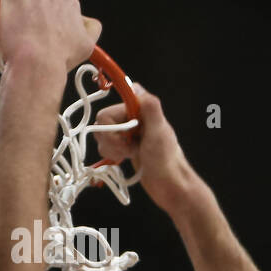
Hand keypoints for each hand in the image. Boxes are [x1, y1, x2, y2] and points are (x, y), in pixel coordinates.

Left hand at [0, 0, 100, 73]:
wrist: (36, 63)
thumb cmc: (57, 57)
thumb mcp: (87, 46)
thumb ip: (91, 28)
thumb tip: (87, 22)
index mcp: (69, 3)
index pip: (57, 2)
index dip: (48, 16)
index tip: (42, 27)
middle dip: (33, 9)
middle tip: (27, 28)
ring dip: (18, 5)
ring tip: (15, 26)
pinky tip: (2, 6)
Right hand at [93, 83, 197, 212]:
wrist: (169, 185)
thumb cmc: (166, 160)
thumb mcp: (159, 132)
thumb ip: (150, 108)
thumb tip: (136, 86)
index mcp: (140, 108)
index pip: (109, 109)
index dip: (112, 124)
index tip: (124, 134)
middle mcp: (132, 117)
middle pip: (102, 123)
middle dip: (111, 139)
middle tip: (128, 148)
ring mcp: (127, 132)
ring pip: (102, 136)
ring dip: (112, 149)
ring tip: (130, 154)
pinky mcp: (124, 146)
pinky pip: (106, 146)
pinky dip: (112, 155)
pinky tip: (127, 158)